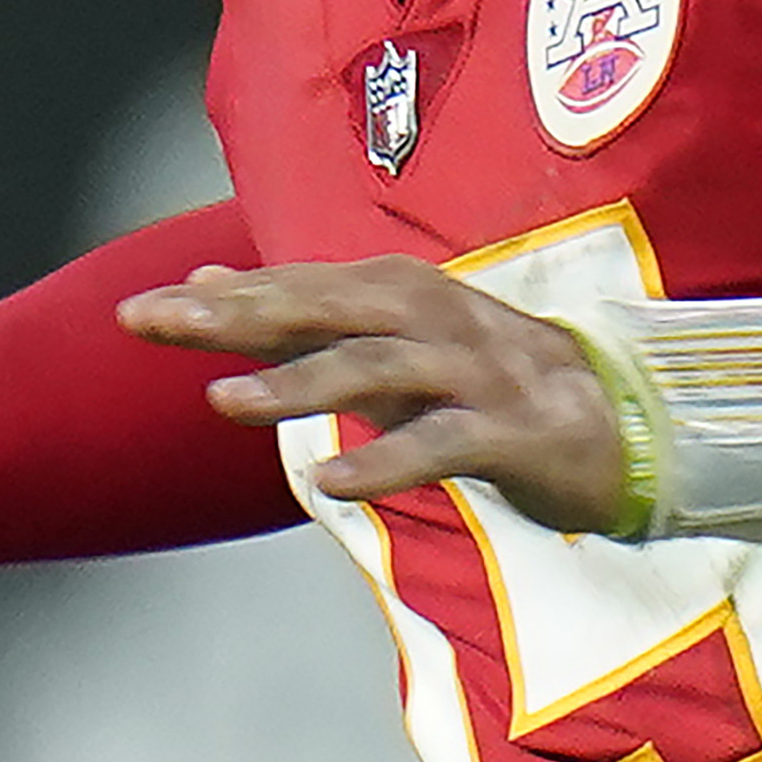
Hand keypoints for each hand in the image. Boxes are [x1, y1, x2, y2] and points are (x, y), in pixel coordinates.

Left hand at [119, 256, 631, 533]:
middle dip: (236, 317)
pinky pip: (438, 445)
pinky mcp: (510, 432)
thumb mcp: (389, 341)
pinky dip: (383, 463)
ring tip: (223, 404)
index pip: (294, 288)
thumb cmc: (488, 383)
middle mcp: (433, 317)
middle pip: (321, 309)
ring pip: (374, 368)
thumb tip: (205, 276)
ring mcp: (474, 372)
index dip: (218, 298)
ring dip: (297, 384)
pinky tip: (328, 485)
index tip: (137, 313)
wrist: (624, 423)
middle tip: (157, 325)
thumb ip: (301, 312)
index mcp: (401, 291)